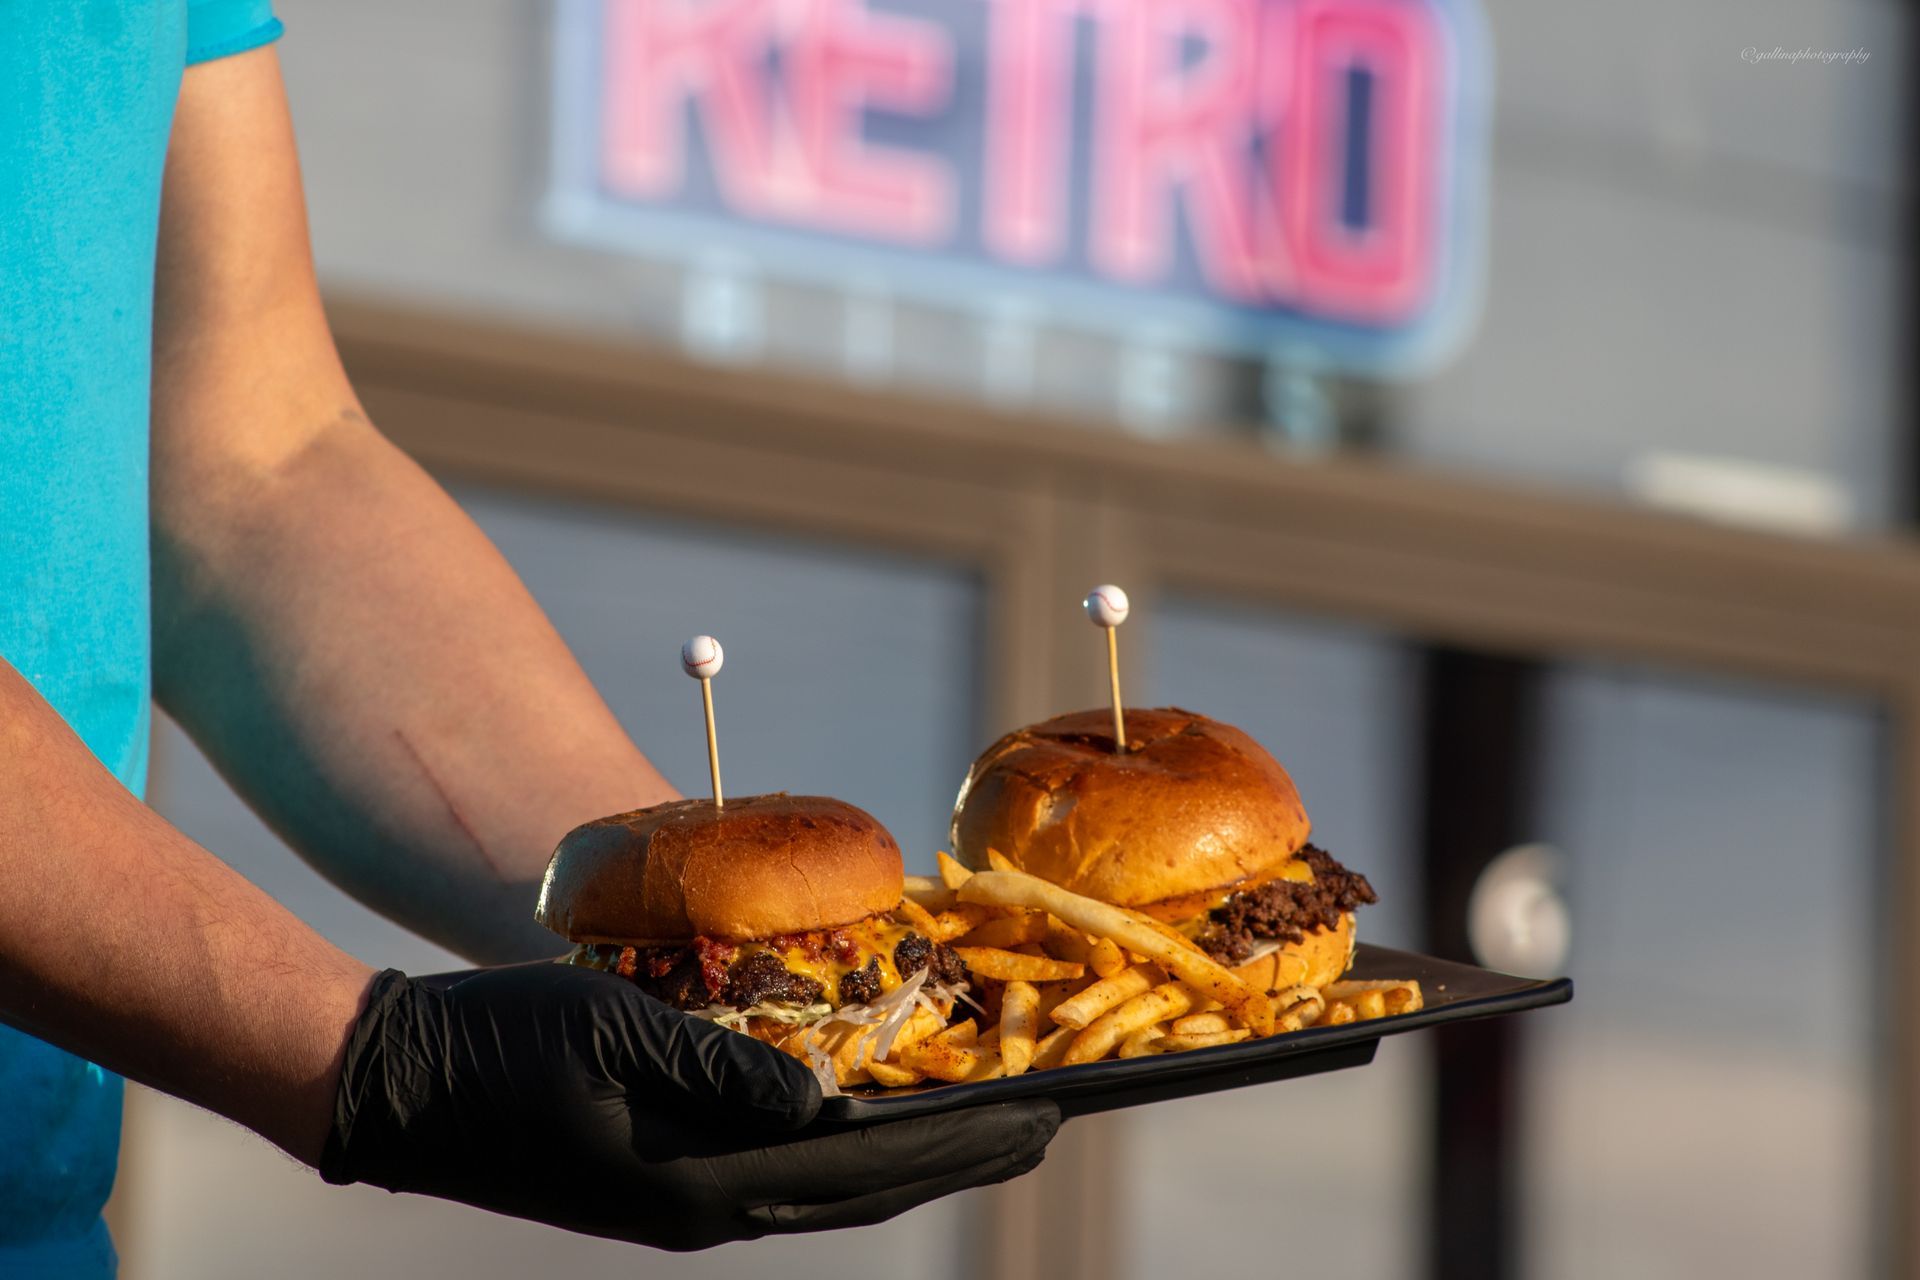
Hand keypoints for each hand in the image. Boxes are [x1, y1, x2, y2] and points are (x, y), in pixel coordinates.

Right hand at [319, 964, 1059, 1248]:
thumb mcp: (613, 1030)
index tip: (1045, 1115)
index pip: (864, 1162)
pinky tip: (872, 1125)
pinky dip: (849, 1155)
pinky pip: (785, 1176)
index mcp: (699, 1181)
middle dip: (962, 1156)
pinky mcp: (664, 1187)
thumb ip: (720, 1064)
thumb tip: (825, 1099)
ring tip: (983, 1126)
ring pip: (831, 1190)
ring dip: (913, 1160)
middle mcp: (705, 1209)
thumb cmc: (498, 1042)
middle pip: (865, 1188)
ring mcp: (685, 1205)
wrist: (397, 1089)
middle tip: (1047, 1124)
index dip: (962, 1138)